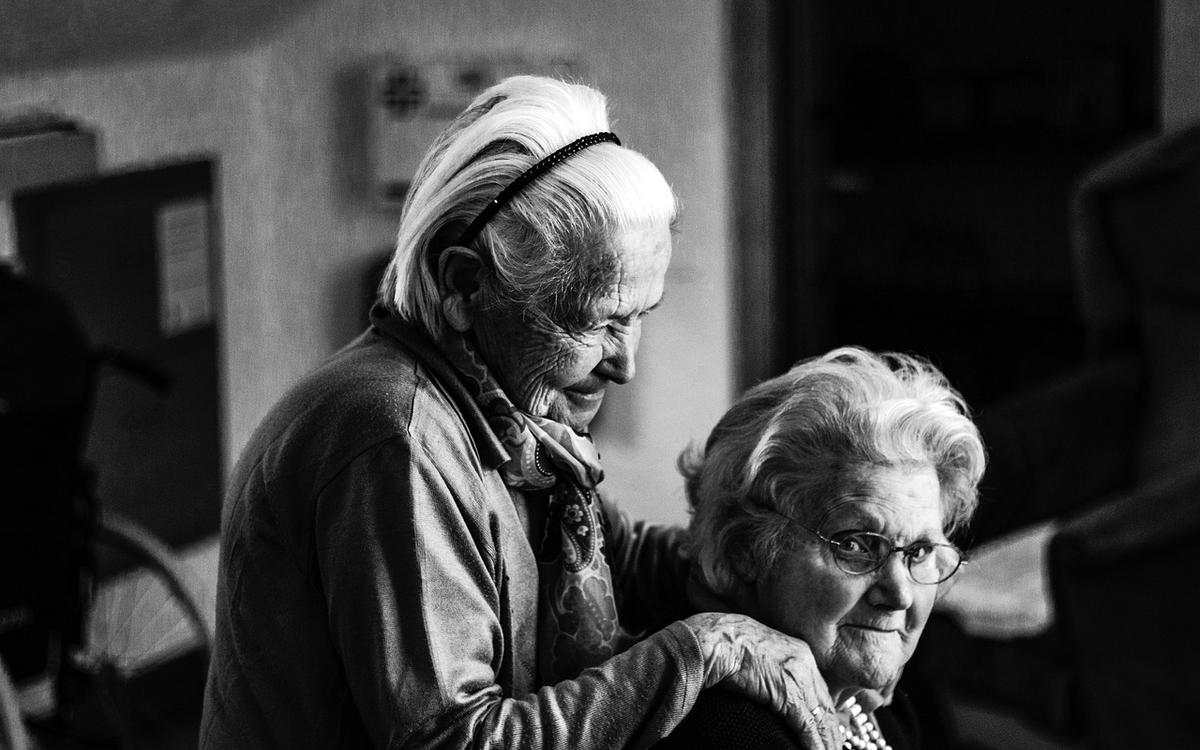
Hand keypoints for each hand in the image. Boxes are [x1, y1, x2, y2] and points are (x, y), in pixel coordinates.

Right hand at [684, 612, 838, 749]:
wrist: (716, 638)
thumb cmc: (727, 645)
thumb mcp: (760, 655)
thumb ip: (773, 671)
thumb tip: (772, 690)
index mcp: (800, 653)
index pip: (820, 691)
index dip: (826, 715)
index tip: (830, 732)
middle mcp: (805, 663)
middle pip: (826, 705)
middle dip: (832, 732)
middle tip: (835, 749)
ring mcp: (798, 677)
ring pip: (821, 717)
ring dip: (826, 742)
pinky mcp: (788, 693)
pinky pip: (807, 725)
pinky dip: (813, 744)